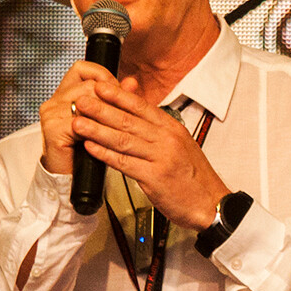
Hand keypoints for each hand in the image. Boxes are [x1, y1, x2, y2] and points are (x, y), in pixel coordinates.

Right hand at [38, 60, 119, 176]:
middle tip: (125, 110)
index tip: (118, 88)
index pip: (82, 69)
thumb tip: (131, 82)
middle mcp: (54, 101)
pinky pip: (80, 123)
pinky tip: (106, 135)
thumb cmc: (86, 149)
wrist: (69, 176)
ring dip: (107, 113)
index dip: (103, 76)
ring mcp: (51, 115)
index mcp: (64, 93)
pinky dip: (97, 129)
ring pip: (86, 102)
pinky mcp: (53, 130)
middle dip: (110, 97)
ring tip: (119, 124)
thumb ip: (116, 98)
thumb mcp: (103, 119)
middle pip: (88, 85)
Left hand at [71, 77, 230, 227]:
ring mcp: (161, 158)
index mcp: (172, 129)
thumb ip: (158, 129)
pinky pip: (125, 163)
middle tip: (81, 101)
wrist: (211, 203)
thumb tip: (138, 113)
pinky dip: (106, 155)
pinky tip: (91, 148)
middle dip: (101, 109)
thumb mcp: (181, 145)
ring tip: (78, 123)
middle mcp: (167, 140)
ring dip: (97, 130)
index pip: (142, 106)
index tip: (100, 87)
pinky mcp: (155, 178)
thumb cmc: (194, 177)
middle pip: (128, 121)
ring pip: (123, 140)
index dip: (119, 96)